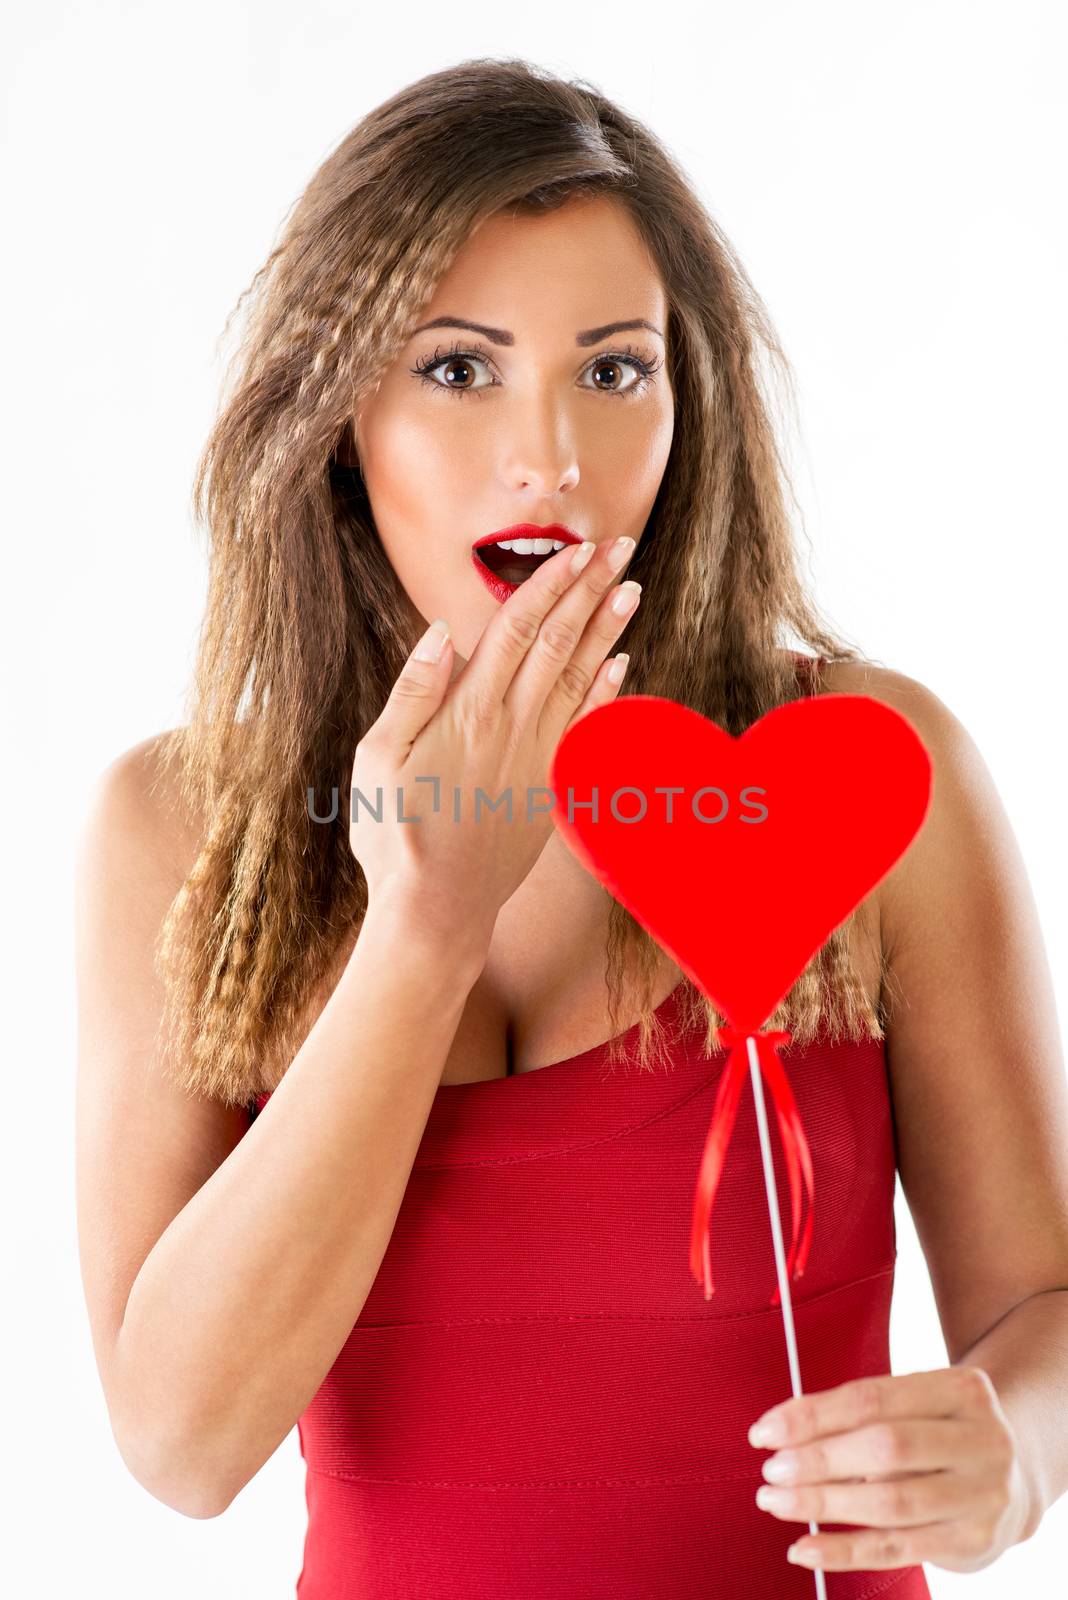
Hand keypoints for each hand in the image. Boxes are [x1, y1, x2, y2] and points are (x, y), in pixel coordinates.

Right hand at [349, 535, 640, 946]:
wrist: (437, 908)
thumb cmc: (395, 833)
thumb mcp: (379, 757)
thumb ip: (413, 691)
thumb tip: (441, 632)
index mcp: (469, 709)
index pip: (518, 628)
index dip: (551, 583)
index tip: (576, 549)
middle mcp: (512, 726)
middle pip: (559, 642)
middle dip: (589, 590)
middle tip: (619, 548)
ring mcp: (538, 757)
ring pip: (580, 678)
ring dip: (607, 630)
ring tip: (630, 589)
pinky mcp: (550, 787)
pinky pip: (587, 728)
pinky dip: (607, 692)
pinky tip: (622, 664)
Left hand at [748, 1365, 1033, 1572]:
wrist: (1015, 1474)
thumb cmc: (942, 1431)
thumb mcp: (920, 1403)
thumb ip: (865, 1413)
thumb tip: (784, 1433)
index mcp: (962, 1390)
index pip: (873, 1399)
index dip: (812, 1415)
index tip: (765, 1431)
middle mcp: (981, 1440)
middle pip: (884, 1449)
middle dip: (817, 1460)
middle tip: (771, 1470)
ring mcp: (982, 1494)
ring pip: (890, 1503)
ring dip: (822, 1504)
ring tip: (776, 1501)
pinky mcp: (973, 1541)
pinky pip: (897, 1549)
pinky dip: (844, 1551)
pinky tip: (804, 1548)